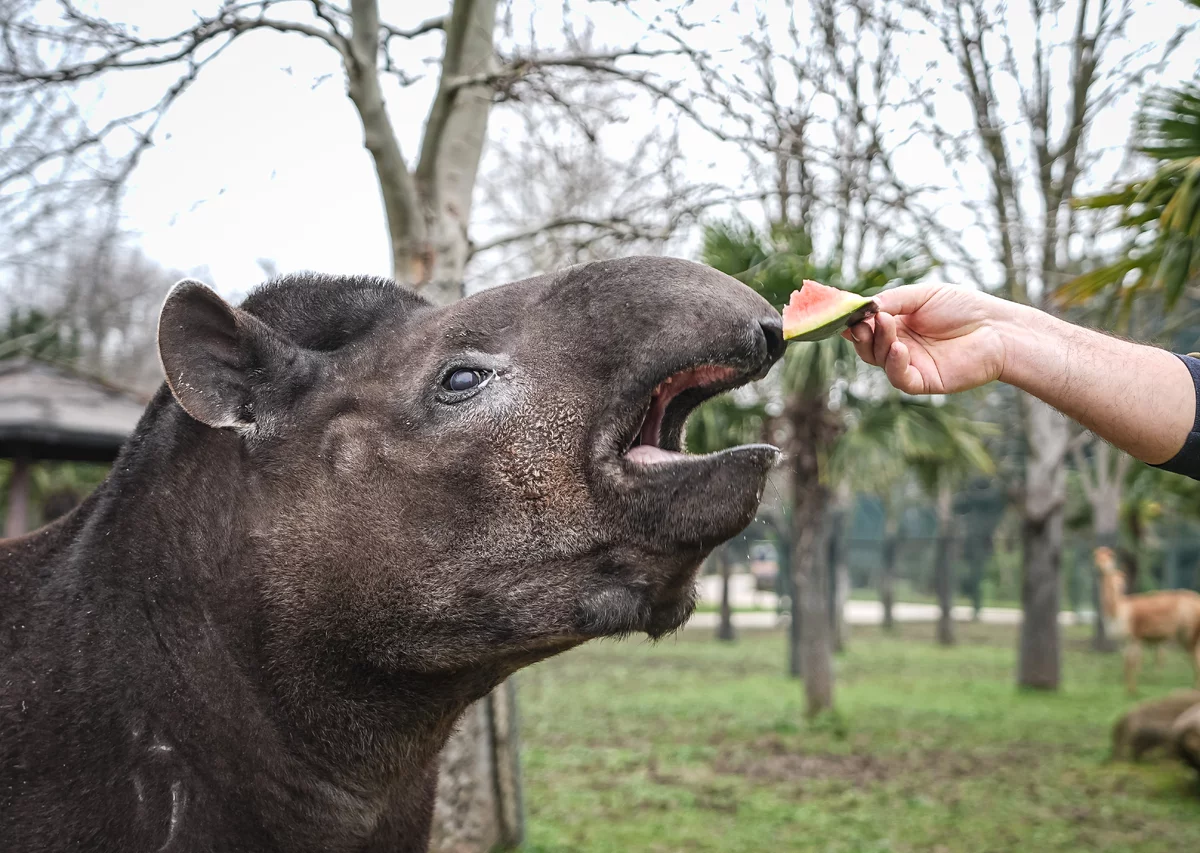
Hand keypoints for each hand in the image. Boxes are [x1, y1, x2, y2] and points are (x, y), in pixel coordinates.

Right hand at [843, 283, 1012, 394]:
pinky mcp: (923, 381)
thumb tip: (865, 308)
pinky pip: (899, 378)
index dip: (855, 321)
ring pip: (878, 360)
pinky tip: (898, 349)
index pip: (867, 326)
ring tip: (886, 325)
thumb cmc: (964, 308)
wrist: (998, 329)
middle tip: (863, 322)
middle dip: (862, 333)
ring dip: (878, 343)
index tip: (848, 314)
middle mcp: (900, 345)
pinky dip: (893, 364)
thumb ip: (894, 300)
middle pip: (867, 345)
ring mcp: (911, 364)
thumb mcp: (923, 295)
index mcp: (898, 324)